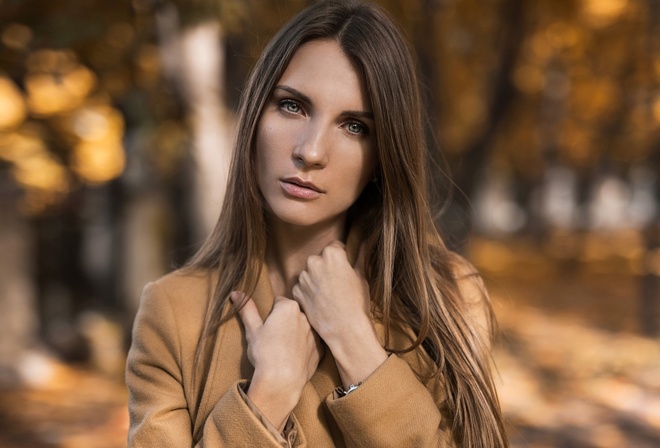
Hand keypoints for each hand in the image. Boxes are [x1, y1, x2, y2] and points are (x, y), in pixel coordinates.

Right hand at [231, 292, 322, 429]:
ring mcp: (314, 333)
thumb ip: (246, 308)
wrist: (282, 382)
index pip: (279, 302)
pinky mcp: (320, 350)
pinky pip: (310, 344)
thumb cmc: (265, 353)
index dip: (270, 314)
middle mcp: (305, 317)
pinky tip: (292, 358)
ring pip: (302, 329)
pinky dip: (303, 348)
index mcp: (289, 307)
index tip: (265, 326)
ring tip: (282, 350)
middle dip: (284, 322)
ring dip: (294, 334)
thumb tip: (236, 292)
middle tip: (272, 338)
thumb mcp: (252, 330)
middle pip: (292, 314)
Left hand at [291, 242, 387, 386]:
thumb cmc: (357, 302)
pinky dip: (308, 292)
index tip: (344, 269)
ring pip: (309, 273)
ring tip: (329, 295)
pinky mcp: (296, 291)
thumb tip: (365, 242)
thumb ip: (360, 256)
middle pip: (320, 259)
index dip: (341, 258)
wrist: (345, 329)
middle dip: (326, 267)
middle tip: (337, 283)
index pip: (334, 247)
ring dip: (316, 279)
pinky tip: (320, 302)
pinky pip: (302, 287)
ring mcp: (303, 277)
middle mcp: (314, 261)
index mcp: (332, 254)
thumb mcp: (362, 276)